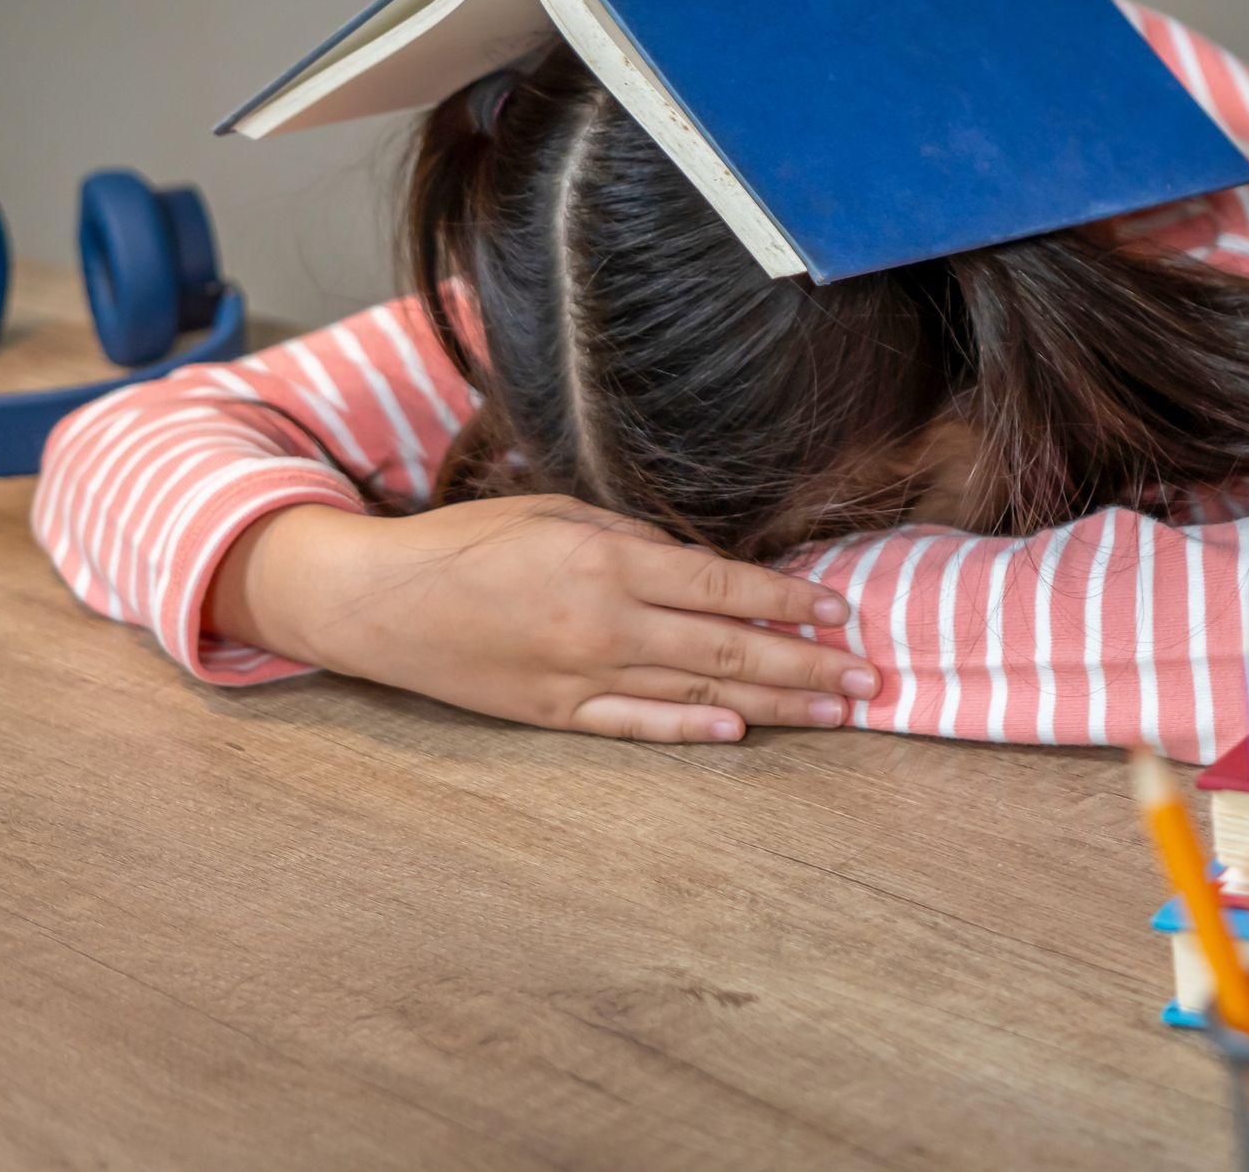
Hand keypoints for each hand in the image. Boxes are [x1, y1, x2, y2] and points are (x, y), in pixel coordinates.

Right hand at [205, 495, 874, 741]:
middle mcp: (604, 624)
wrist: (379, 603)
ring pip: (699, 696)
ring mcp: (582, 677)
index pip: (722, 587)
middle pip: (729, 650)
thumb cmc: (468, 543)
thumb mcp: (554, 513)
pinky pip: (639, 727)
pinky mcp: (558, 714)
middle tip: (869, 679)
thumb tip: (704, 566)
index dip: (789, 602)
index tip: (841, 613)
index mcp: (607, 562)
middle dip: (808, 665)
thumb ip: (634, 539)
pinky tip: (742, 734)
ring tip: (834, 712)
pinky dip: (693, 733)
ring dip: (774, 705)